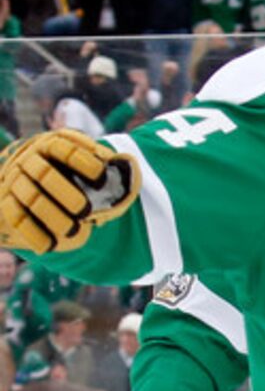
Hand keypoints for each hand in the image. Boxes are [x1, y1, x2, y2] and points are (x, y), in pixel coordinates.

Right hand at [0, 128, 135, 252]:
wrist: (31, 191)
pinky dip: (33, 233)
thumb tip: (127, 163)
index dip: (82, 161)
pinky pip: (16, 218)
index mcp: (51, 145)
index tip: (101, 177)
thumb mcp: (86, 169)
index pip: (63, 146)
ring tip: (73, 231)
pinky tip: (49, 246)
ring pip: (30, 197)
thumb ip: (106, 168)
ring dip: (52, 216)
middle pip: (43, 174)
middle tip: (84, 210)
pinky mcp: (6, 203)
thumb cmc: (71, 178)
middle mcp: (29, 160)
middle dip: (65, 193)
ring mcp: (14, 181)